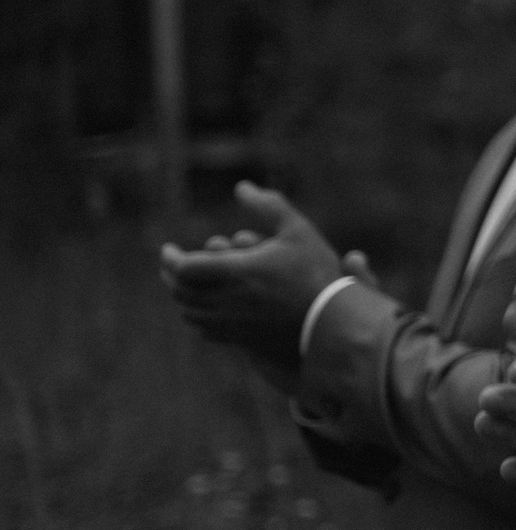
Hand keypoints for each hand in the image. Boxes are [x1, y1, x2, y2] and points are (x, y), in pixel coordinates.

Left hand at [160, 182, 344, 366]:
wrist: (333, 323)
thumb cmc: (316, 273)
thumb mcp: (298, 231)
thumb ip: (268, 206)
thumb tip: (242, 189)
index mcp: (235, 271)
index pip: (183, 267)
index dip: (170, 258)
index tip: (169, 250)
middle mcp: (226, 300)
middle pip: (181, 291)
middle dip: (172, 277)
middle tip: (172, 267)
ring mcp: (232, 323)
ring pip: (191, 313)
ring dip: (184, 298)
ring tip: (187, 287)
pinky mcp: (241, 340)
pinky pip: (207, 330)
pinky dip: (199, 317)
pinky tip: (206, 309)